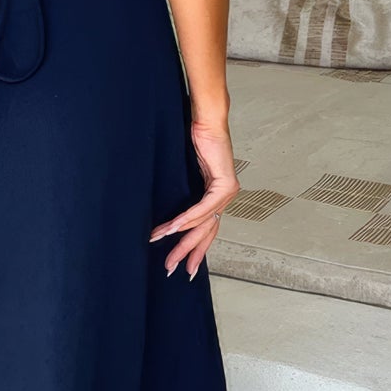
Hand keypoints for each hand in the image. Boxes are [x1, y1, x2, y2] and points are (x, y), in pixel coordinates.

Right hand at [149, 117, 238, 278]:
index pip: (206, 229)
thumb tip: (166, 211)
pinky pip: (203, 208)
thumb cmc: (196, 141)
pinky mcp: (225, 185)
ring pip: (204, 223)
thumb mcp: (186, 173)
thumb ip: (184, 193)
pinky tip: (172, 228)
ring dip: (181, 237)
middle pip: (206, 233)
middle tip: (173, 268)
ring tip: (163, 247)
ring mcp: (227, 192)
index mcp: (216, 197)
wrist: (206, 122)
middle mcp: (225, 198)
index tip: (183, 265)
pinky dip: (186, 218)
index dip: (194, 248)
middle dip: (188, 253)